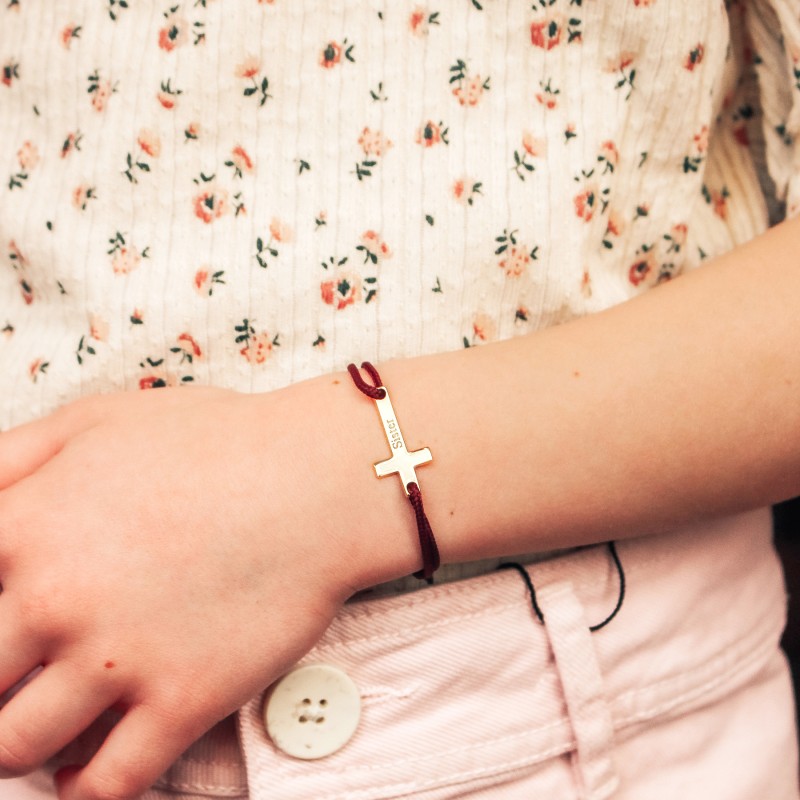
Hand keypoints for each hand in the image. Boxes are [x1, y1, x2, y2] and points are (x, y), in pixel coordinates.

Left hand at [0, 380, 409, 798]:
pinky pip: (106, 784)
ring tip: (35, 728)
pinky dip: (81, 788)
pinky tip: (81, 771)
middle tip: (14, 679)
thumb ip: (10, 457)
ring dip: (16, 746)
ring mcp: (117, 658)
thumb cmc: (217, 441)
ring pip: (15, 748)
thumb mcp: (97, 419)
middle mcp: (55, 600)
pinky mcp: (182, 700)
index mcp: (25, 528)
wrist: (316, 480)